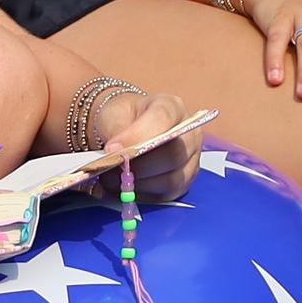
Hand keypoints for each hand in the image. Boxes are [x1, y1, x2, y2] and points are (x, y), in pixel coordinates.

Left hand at [79, 86, 203, 202]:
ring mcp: (190, 160)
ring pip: (172, 179)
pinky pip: (166, 195)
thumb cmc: (123, 118)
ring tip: (113, 180)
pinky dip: (142, 195)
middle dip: (139, 166)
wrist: (126, 129)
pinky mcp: (184, 182)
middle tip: (111, 169)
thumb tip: (116, 152)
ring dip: (139, 184)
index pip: (163, 119)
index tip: (112, 148)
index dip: (138, 136)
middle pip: (174, 154)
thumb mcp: (114, 115)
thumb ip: (116, 130)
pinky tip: (125, 187)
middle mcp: (189, 133)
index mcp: (172, 107)